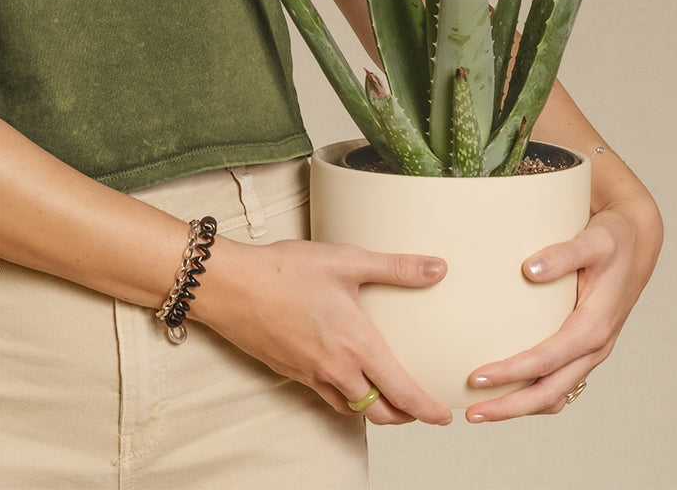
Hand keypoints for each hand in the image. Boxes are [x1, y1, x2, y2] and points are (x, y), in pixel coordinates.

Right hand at [197, 237, 452, 426]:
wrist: (231, 286)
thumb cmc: (286, 270)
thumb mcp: (347, 260)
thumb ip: (396, 267)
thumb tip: (438, 268)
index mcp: (357, 345)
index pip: (402, 392)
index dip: (427, 409)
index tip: (445, 415)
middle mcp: (335, 368)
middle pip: (379, 411)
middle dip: (405, 416)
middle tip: (421, 408)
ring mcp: (310, 374)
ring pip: (351, 408)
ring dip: (374, 409)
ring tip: (388, 394)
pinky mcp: (291, 371)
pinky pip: (326, 397)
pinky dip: (345, 397)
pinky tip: (347, 377)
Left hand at [464, 171, 662, 422]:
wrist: (635, 240)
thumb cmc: (614, 238)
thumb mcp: (595, 240)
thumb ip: (565, 254)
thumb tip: (530, 269)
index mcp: (595, 327)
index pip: (546, 361)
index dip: (511, 373)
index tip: (475, 378)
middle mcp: (594, 348)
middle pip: (549, 393)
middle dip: (509, 407)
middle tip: (470, 413)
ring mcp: (589, 352)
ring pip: (553, 394)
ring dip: (519, 406)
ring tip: (480, 409)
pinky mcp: (582, 348)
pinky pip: (556, 381)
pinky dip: (531, 392)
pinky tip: (505, 388)